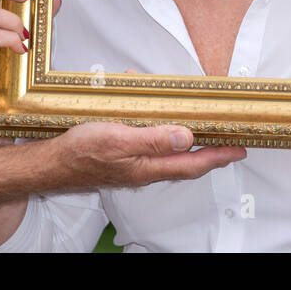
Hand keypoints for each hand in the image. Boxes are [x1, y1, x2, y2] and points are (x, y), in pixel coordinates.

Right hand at [53, 121, 245, 187]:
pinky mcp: (122, 159)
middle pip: (185, 163)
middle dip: (209, 153)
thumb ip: (152, 138)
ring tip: (197, 128)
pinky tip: (152, 120)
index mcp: (147, 166)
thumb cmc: (80, 151)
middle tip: (228, 143)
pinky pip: (149, 146)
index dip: (218, 156)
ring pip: (168, 154)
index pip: (192, 163)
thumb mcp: (118, 138)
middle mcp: (144, 169)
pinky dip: (159, 133)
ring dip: (184, 142)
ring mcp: (133, 165)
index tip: (239, 150)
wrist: (51, 163)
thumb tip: (186, 137)